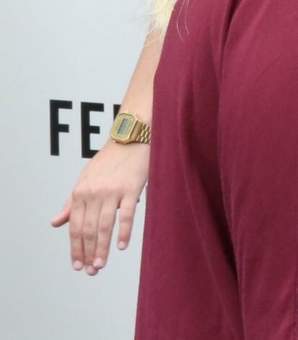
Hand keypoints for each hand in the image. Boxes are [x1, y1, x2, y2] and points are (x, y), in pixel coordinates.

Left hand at [51, 139, 149, 274]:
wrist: (131, 138)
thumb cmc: (110, 160)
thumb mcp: (84, 179)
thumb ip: (71, 204)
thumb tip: (55, 223)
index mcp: (80, 192)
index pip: (75, 226)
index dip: (75, 248)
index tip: (77, 264)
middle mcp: (93, 193)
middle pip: (88, 230)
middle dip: (88, 253)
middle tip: (90, 271)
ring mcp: (112, 191)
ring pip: (104, 226)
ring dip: (102, 248)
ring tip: (101, 265)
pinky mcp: (131, 188)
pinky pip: (126, 214)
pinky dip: (123, 232)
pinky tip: (121, 246)